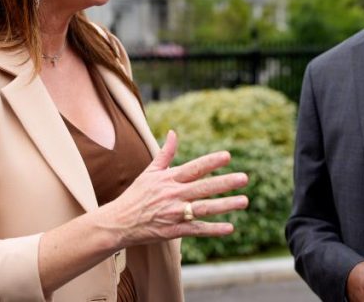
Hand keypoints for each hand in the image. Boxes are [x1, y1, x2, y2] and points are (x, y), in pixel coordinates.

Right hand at [102, 130, 248, 246]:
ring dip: (225, 205)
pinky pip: (197, 229)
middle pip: (203, 187)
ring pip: (204, 208)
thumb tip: (173, 132)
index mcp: (168, 179)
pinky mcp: (174, 231)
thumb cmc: (136, 195)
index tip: (228, 156)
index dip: (211, 162)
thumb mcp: (149, 172)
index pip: (194, 168)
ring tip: (244, 201)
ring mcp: (174, 214)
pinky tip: (230, 228)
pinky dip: (213, 229)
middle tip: (244, 178)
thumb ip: (165, 153)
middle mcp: (173, 195)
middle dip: (225, 183)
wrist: (119, 222)